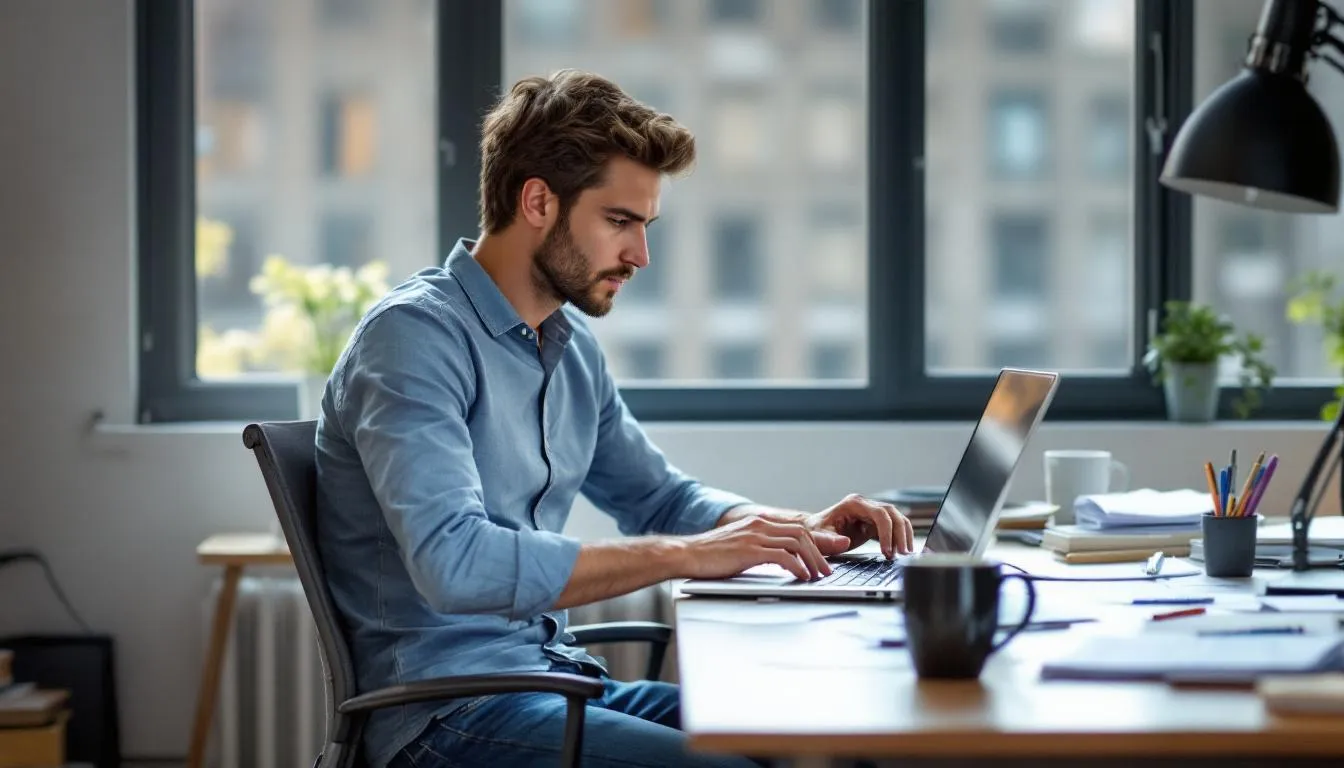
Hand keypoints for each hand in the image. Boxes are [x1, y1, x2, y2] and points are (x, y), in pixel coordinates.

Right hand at [678, 516, 837, 581]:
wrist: (687, 553)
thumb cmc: (709, 555)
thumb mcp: (739, 547)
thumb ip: (759, 548)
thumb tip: (778, 561)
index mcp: (758, 522)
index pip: (795, 528)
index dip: (814, 542)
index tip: (825, 556)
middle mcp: (760, 524)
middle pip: (801, 533)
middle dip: (819, 552)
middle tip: (826, 570)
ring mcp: (756, 536)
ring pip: (797, 543)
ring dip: (812, 561)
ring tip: (818, 576)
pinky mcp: (751, 550)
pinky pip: (784, 556)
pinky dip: (797, 566)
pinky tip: (802, 577)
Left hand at [805, 494, 914, 559]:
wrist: (814, 531)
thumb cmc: (815, 532)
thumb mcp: (818, 536)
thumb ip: (829, 540)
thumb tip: (844, 543)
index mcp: (853, 504)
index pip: (879, 513)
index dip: (887, 532)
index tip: (887, 551)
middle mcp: (865, 505)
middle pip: (892, 514)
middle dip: (900, 534)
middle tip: (903, 554)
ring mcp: (871, 512)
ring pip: (896, 519)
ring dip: (903, 535)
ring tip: (904, 554)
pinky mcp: (874, 523)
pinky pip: (893, 527)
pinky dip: (899, 538)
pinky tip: (900, 551)